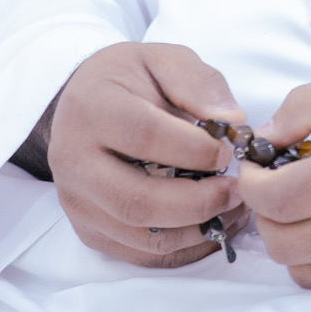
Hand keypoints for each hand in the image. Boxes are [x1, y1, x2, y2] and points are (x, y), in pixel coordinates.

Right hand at [47, 42, 249, 267]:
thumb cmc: (131, 79)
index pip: (142, 136)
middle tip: (236, 190)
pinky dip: (183, 246)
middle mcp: (73, 160)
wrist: (84, 102)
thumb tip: (231, 121)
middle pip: (136, 200)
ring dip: (195, 229)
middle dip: (198, 202)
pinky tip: (212, 223)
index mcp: (91, 108)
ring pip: (140, 235)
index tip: (227, 150)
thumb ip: (198, 83)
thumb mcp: (164, 59)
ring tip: (232, 208)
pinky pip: (139, 253)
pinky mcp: (89, 229)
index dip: (192, 149)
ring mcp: (77, 201)